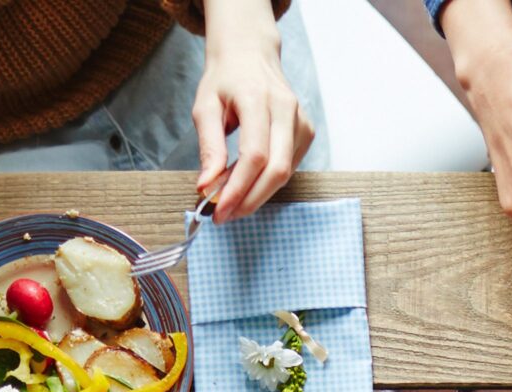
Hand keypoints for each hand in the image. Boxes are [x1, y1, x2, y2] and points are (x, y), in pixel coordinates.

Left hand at [194, 2, 311, 220]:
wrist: (251, 55)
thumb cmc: (225, 79)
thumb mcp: (205, 106)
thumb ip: (209, 147)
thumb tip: (207, 186)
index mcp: (258, 98)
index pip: (255, 155)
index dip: (238, 188)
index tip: (218, 210)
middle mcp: (286, 109)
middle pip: (277, 170)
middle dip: (250, 199)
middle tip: (224, 216)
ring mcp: (301, 121)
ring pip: (286, 173)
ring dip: (257, 194)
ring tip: (230, 199)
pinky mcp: (306, 132)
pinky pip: (289, 167)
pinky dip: (267, 182)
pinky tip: (247, 183)